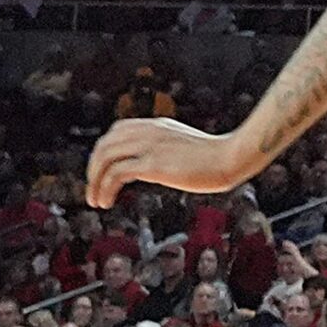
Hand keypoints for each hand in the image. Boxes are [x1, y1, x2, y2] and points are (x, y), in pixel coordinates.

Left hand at [86, 118, 253, 207]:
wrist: (232, 157)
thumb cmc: (220, 157)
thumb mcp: (189, 146)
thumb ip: (171, 150)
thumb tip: (164, 167)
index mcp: (157, 125)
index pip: (118, 131)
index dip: (106, 151)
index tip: (105, 171)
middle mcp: (148, 131)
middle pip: (105, 144)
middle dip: (93, 168)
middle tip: (93, 188)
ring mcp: (149, 146)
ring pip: (105, 158)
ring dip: (94, 181)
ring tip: (96, 200)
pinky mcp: (152, 164)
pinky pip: (116, 174)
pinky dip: (104, 188)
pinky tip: (106, 201)